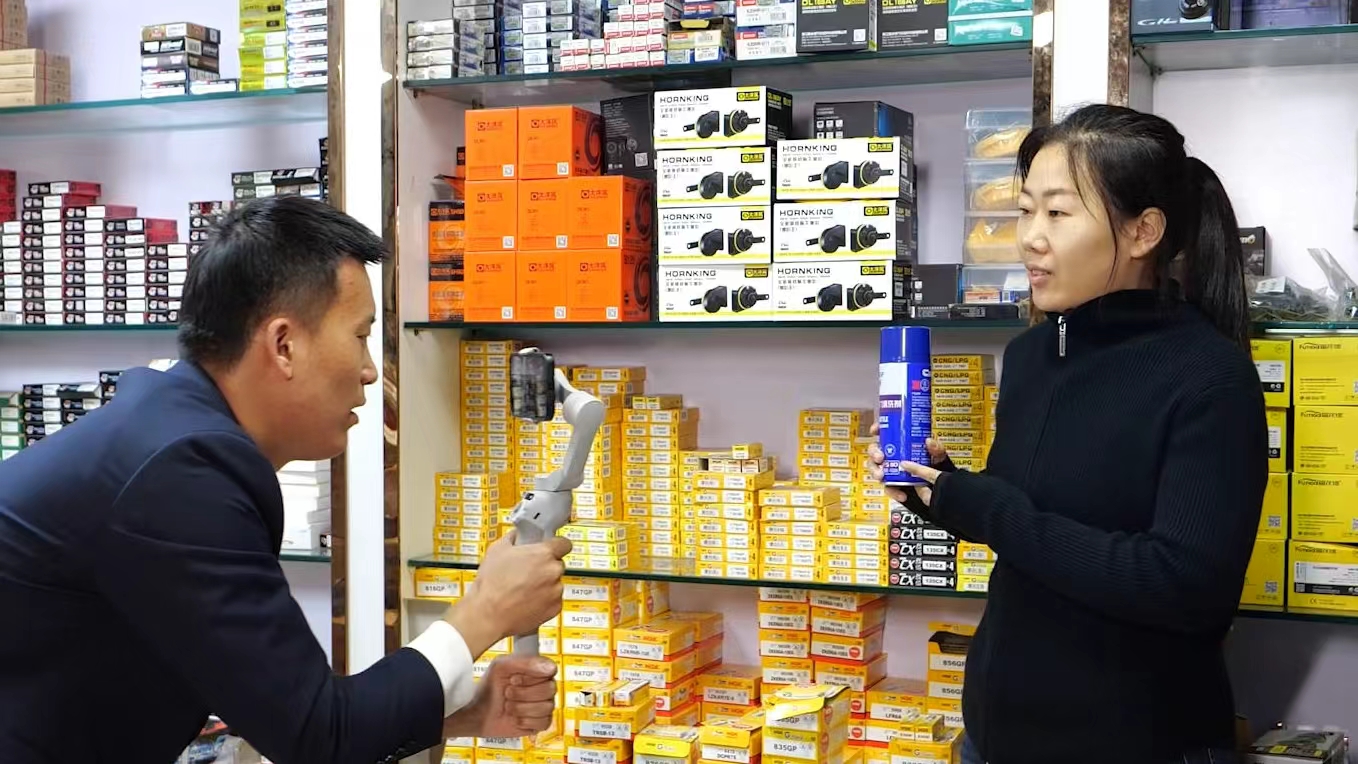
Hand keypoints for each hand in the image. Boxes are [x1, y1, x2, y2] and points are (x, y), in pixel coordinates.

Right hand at [444, 531, 570, 656]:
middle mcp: (553, 571)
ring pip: (555, 583)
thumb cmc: (492, 584)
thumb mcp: (497, 549)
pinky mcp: (555, 608)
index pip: (564, 543)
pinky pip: (553, 599)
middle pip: (557, 564)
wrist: (488, 614)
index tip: (550, 547)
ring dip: (544, 584)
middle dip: (545, 566)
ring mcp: (556, 591)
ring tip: (523, 588)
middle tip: (527, 570)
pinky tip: (526, 599)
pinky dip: (544, 599)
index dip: (556, 545)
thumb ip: (514, 537)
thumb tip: (518, 535)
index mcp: (543, 553)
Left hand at [445, 655, 559, 738]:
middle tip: (508, 693)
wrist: (477, 713)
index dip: (532, 677)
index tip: (514, 679)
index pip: (551, 670)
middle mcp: (542, 687)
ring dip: (522, 708)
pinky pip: (544, 722)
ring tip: (509, 706)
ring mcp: (542, 705)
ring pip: (547, 706)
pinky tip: (515, 718)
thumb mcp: (502, 666)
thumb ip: (526, 662)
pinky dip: (526, 721)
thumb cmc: (488, 687)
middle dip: (524, 693)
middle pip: (550, 689)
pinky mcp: (539, 723)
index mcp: (536, 671)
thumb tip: (550, 668)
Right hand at [867, 422, 947, 505]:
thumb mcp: (939, 457)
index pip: (885, 432)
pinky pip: (888, 489)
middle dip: (874, 452)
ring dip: (875, 471)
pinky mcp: (893, 486)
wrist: (941, 491)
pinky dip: (893, 492)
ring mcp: (891, 471)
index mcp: (901, 444)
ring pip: (875, 469)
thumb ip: (937, 449)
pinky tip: (901, 494)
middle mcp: (893, 456)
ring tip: (882, 476)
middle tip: (880, 457)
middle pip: (875, 450)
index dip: (877, 429)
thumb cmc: (938, 470)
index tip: (875, 431)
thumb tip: (929, 441)